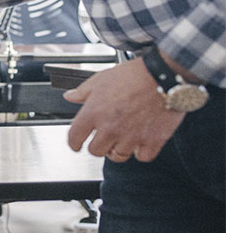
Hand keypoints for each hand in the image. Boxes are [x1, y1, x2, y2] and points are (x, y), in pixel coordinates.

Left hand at [63, 58, 182, 161]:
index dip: (73, 143)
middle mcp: (110, 128)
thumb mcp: (100, 79)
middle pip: (95, 151)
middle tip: (101, 140)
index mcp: (93, 112)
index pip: (74, 137)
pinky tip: (139, 143)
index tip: (76, 144)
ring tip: (119, 141)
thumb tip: (70, 97)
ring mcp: (131, 136)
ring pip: (117, 156)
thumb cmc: (132, 76)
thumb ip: (82, 91)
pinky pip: (142, 157)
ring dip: (116, 150)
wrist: (162, 77)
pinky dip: (140, 152)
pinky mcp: (152, 141)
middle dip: (96, 146)